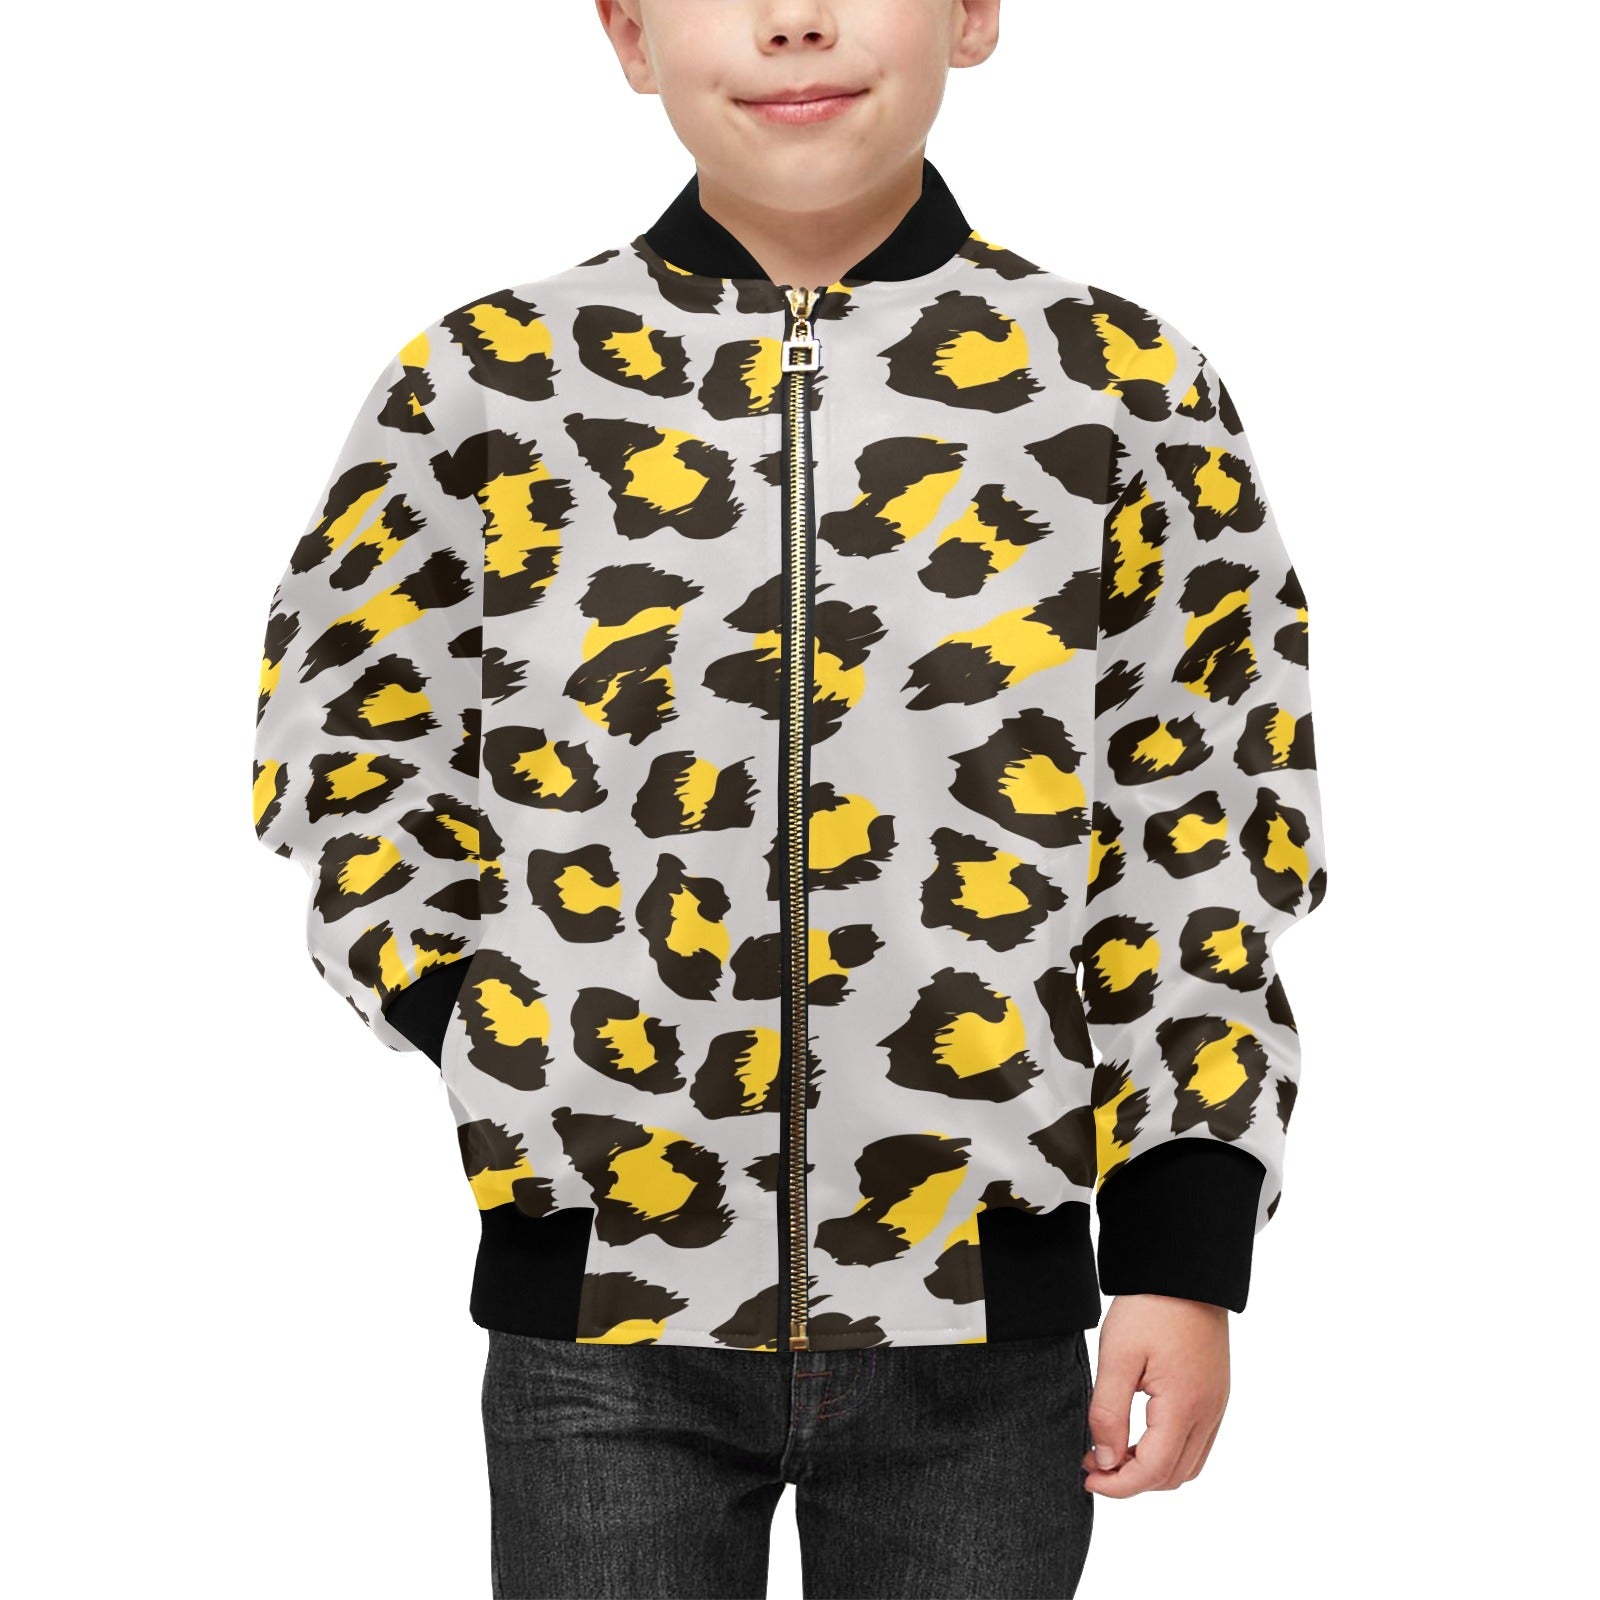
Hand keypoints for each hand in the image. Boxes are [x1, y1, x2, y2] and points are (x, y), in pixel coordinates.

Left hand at [1080, 1293, 1229, 1495]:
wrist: (1184, 1271)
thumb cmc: (1150, 1307)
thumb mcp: (1117, 1357)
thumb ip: (1109, 1414)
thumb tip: (1106, 1460)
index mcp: (1184, 1406)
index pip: (1153, 1471)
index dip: (1118, 1485)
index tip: (1087, 1477)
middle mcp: (1208, 1412)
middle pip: (1173, 1476)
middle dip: (1132, 1480)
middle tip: (1094, 1461)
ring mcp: (1216, 1404)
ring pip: (1188, 1463)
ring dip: (1151, 1468)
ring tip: (1112, 1449)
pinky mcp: (1215, 1392)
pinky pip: (1197, 1442)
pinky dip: (1168, 1450)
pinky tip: (1139, 1432)